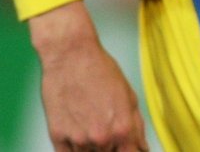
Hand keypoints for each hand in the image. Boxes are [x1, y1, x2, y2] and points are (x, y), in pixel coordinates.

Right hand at [30, 1, 148, 150]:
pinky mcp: (57, 136)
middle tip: (105, 127)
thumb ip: (137, 127)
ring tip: (91, 123)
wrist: (71, 56)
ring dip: (92, 148)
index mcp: (123, 129)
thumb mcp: (129, 97)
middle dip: (112, 147)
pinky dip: (74, 149)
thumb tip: (142, 148)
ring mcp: (78, 139)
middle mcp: (101, 138)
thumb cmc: (101, 71)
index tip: (127, 147)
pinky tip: (79, 135)